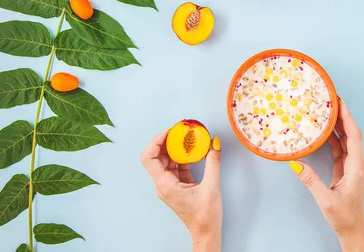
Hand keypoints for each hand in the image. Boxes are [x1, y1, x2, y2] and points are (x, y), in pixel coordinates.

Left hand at [141, 131, 221, 251]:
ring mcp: (169, 185)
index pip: (149, 158)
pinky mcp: (177, 185)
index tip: (170, 132)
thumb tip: (214, 143)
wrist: (206, 232)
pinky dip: (182, 156)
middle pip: (156, 157)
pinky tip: (191, 150)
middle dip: (166, 141)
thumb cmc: (206, 216)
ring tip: (185, 137)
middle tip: (179, 131)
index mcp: (165, 185)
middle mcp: (163, 184)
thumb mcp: (212, 187)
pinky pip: (175, 166)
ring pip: (165, 161)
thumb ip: (213, 163)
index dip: (156, 142)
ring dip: (174, 148)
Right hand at [290, 100, 363, 251]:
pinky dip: (333, 137)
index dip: (348, 118)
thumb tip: (296, 164)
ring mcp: (352, 166)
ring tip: (326, 110)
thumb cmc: (343, 216)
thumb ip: (311, 181)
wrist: (351, 229)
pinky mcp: (345, 169)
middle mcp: (357, 163)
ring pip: (346, 139)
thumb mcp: (325, 200)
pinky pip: (340, 148)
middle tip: (331, 99)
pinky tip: (323, 130)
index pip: (354, 137)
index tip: (340, 103)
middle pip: (351, 134)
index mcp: (356, 167)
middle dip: (343, 116)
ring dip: (338, 125)